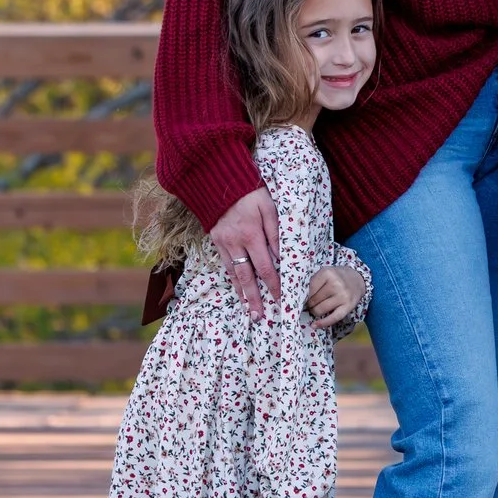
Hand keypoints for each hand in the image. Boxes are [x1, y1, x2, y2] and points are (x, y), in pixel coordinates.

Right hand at [211, 186, 280, 317]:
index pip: (265, 267)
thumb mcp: (267, 207)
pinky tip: (237, 287)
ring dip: (241, 293)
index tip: (280, 299)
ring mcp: (222, 243)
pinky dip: (232, 278)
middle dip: (254, 299)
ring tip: (247, 309)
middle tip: (258, 317)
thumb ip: (275, 233)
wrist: (217, 179)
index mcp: (250, 235)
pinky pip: (225, 264)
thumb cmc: (249, 191)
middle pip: (246, 277)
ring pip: (233, 273)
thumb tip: (282, 257)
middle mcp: (234, 243)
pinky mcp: (215, 240)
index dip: (273, 285)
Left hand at [306, 265, 363, 328]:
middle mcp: (336, 284)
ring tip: (316, 308)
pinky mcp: (348, 306)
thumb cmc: (336, 277)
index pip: (309, 289)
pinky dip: (322, 323)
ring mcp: (343, 296)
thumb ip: (313, 283)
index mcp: (327, 273)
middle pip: (313, 301)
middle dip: (309, 304)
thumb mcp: (325, 273)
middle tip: (311, 303)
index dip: (304, 296)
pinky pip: (333, 318)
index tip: (304, 297)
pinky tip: (314, 325)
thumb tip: (299, 300)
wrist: (357, 279)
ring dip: (315, 312)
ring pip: (320, 310)